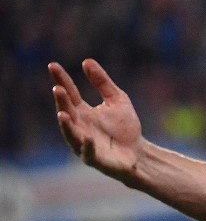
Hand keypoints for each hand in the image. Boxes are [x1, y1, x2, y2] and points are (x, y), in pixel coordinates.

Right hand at [49, 59, 143, 181]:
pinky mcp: (96, 159)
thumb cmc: (124, 128)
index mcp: (82, 112)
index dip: (61, 80)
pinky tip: (88, 137)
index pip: (69, 94)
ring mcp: (85, 144)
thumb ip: (102, 82)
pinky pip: (88, 154)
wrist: (138, 153)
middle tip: (58, 89)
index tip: (53, 66)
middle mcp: (79, 127)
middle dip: (62, 102)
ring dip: (66, 125)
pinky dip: (87, 146)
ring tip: (62, 114)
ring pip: (71, 135)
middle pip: (67, 112)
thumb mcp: (116, 100)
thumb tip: (86, 61)